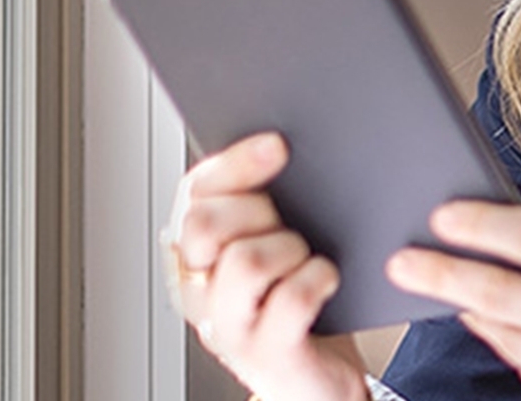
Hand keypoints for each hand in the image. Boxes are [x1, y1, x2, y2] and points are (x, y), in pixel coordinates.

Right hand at [167, 132, 369, 400]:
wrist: (314, 382)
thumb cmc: (296, 308)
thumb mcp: (273, 247)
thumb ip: (263, 205)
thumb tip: (281, 148)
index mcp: (196, 255)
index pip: (193, 193)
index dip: (233, 163)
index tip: (277, 144)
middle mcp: (200, 291)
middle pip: (206, 224)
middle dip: (259, 210)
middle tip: (290, 223)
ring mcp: (228, 326)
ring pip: (246, 260)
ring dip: (290, 249)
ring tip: (308, 259)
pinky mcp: (267, 352)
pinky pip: (291, 297)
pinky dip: (318, 278)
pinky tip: (327, 279)